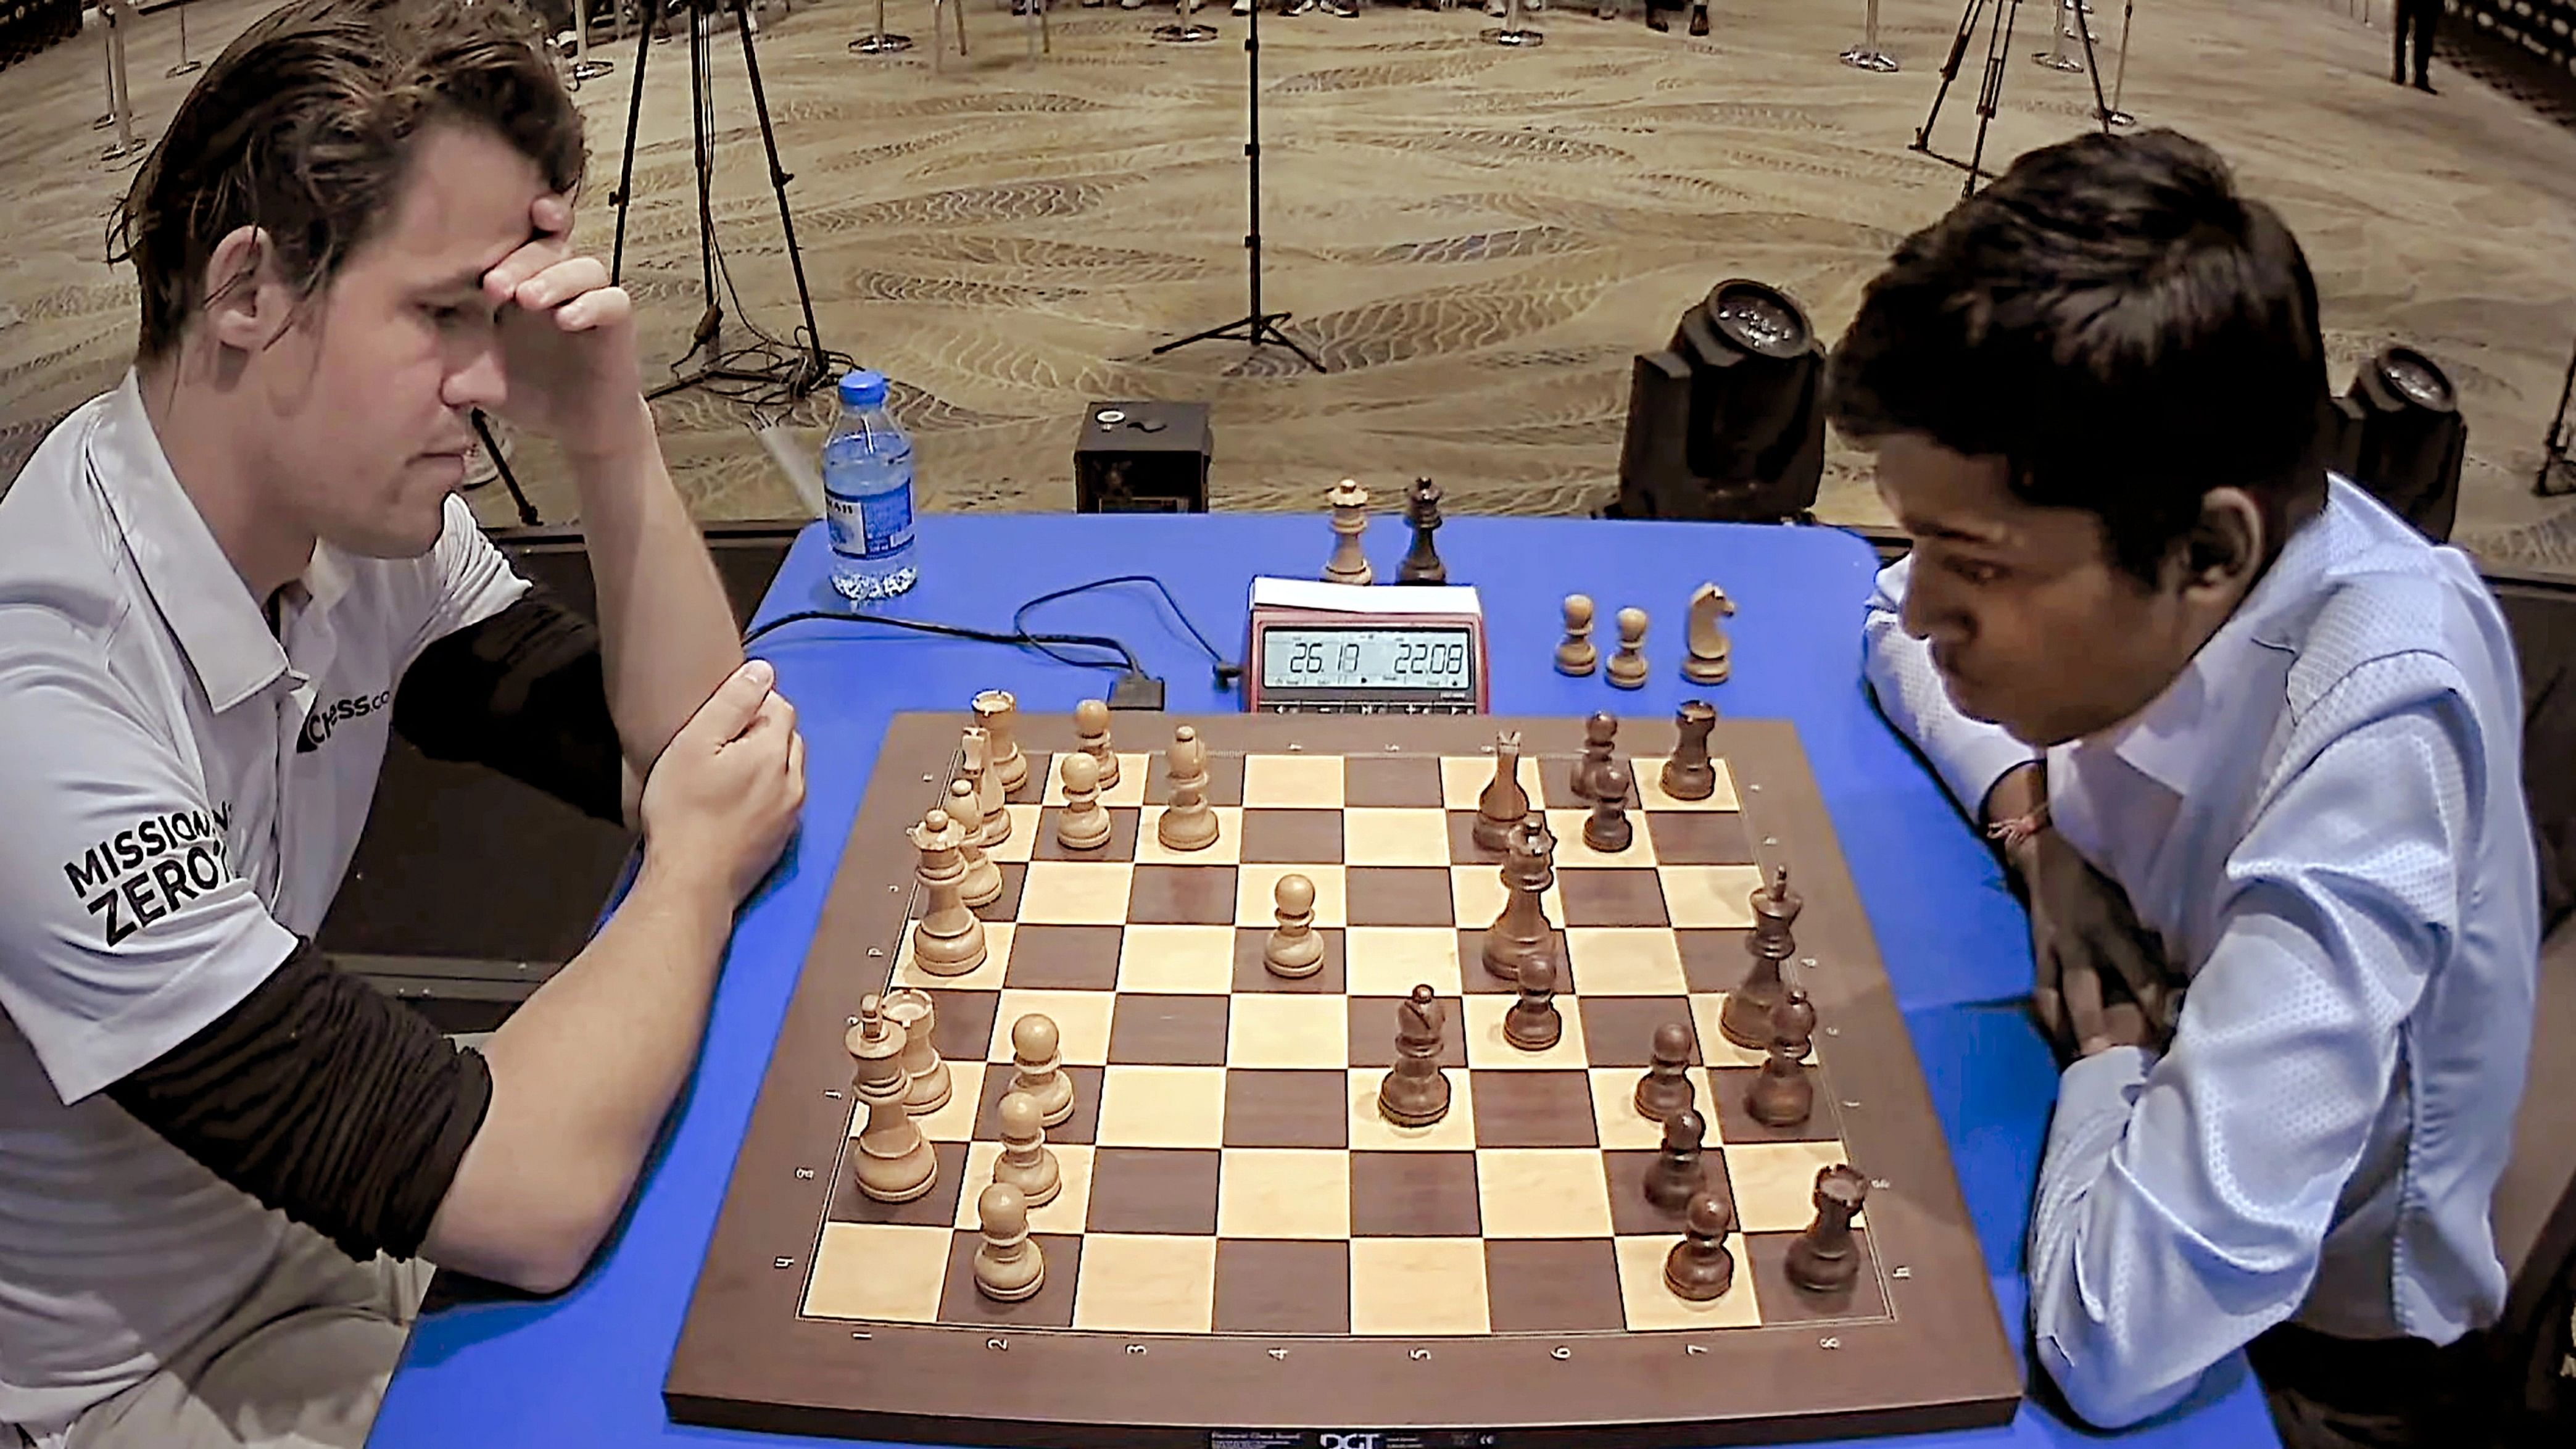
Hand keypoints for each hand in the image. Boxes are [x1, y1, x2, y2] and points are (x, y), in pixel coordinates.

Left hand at [481, 194, 643, 458]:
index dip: (516, 223)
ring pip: (585, 268)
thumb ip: (463, 377)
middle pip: (551, 247)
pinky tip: (567, 319)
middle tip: (495, 287)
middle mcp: (559, 286)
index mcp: (523, 285)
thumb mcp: (487, 383)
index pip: (523, 241)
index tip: (487, 221)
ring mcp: (591, 301)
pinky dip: (591, 304)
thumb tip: (439, 387)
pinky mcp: (617, 324)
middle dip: (522, 261)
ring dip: (555, 278)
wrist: (577, 426)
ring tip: (528, 300)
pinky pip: (613, 301)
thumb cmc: (531, 393)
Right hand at [639, 660, 805, 904]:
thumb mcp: (695, 744)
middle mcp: (793, 781)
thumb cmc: (683, 812)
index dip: (750, 703)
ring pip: (786, 769)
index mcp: (775, 753)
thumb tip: (762, 671)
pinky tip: (733, 802)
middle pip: (786, 737)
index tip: (719, 717)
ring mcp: (791, 813)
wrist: (691, 883)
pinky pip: (781, 800)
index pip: (780, 706)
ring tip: (724, 772)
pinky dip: (764, 792)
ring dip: (764, 762)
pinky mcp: (782, 838)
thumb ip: (731, 703)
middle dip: (760, 731)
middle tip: (719, 744)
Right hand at [2013, 829, 2174, 1060]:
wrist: (2045, 846)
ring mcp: (2056, 949)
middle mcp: (2082, 942)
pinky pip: (2042, 991)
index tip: (2175, 1025)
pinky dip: (2050, 1018)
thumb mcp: (2133, 888)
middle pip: (2091, 992)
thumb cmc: (2103, 867)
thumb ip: (2155, 925)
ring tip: (2085, 1064)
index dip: (2156, 1000)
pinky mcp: (2038, 952)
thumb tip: (2188, 966)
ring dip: (2074, 1031)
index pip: (2139, 970)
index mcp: (2112, 924)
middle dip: (2102, 1027)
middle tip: (2115, 1060)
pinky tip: (2062, 1044)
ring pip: (2062, 998)